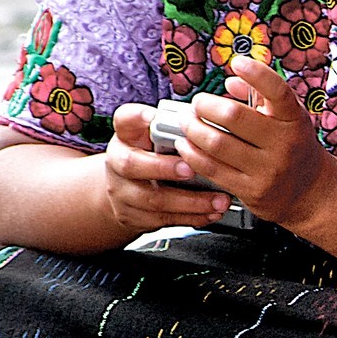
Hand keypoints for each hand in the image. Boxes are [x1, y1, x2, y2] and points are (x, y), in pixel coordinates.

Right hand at [102, 103, 238, 232]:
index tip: (153, 117)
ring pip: (154, 200)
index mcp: (126, 137)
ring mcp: (124, 193)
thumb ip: (171, 126)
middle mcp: (118, 164)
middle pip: (132, 165)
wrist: (124, 191)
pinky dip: (192, 218)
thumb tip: (205, 118)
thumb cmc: (147, 157)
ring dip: (191, 201)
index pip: (124, 120)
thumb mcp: (151, 136)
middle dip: (163, 168)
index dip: (137, 117)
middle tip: (191, 169)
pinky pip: (165, 220)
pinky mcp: (134, 217)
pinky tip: (212, 213)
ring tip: (218, 199)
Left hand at [160, 56, 334, 228]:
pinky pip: (213, 169)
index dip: (257, 74)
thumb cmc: (294, 146)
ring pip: (217, 144)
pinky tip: (187, 145)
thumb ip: (263, 95)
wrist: (311, 192)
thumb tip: (231, 81)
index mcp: (294, 120)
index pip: (278, 92)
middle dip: (205, 105)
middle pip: (234, 116)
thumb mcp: (289, 117)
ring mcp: (268, 170)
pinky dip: (193, 154)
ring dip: (193, 129)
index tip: (237, 62)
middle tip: (197, 104)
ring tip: (187, 122)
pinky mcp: (252, 191)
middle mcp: (284, 144)